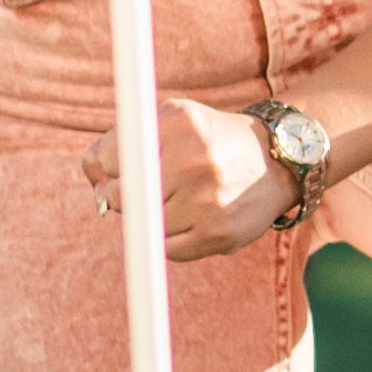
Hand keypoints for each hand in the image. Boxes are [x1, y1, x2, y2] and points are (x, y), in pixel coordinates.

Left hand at [79, 90, 296, 259]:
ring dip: (151, 219)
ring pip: (144, 227)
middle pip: (123, 197)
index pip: (110, 158)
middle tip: (152, 188)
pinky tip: (192, 218)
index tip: (121, 169)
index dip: (108, 169)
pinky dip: (172, 239)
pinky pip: (169, 250)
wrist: (275, 161)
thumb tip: (96, 187)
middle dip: (126, 197)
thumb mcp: (170, 120)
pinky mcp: (220, 235)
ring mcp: (209, 201)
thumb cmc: (209, 139)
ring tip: (179, 200)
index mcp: (181, 124)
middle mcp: (196, 160)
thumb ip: (121, 142)